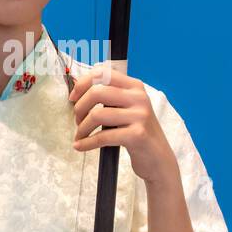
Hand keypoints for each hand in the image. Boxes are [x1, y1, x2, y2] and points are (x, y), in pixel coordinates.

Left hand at [68, 65, 178, 186]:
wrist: (158, 158)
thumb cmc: (136, 132)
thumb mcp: (128, 108)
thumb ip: (109, 97)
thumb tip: (78, 89)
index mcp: (134, 86)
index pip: (103, 73)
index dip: (82, 84)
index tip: (73, 98)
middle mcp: (139, 97)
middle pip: (97, 92)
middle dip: (80, 108)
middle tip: (77, 120)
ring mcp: (140, 115)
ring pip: (97, 115)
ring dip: (82, 128)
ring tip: (80, 135)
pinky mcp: (137, 135)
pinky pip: (103, 136)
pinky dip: (87, 143)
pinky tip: (80, 146)